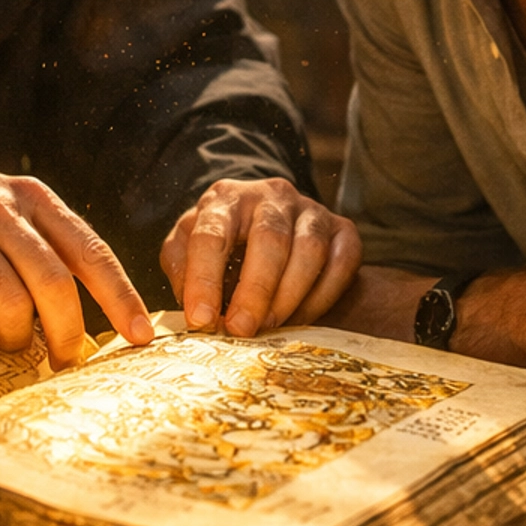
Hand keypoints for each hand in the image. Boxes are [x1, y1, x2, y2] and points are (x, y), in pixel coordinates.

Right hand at [0, 155, 152, 368]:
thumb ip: (47, 247)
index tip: (140, 334)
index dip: (120, 296)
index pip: (90, 251)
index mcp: (34, 199)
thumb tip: (89, 315)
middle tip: (64, 360)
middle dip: (67, 333)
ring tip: (8, 340)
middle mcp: (2, 210)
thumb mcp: (9, 210)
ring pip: (11, 303)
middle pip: (54, 284)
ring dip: (15, 337)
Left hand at [160, 177, 361, 338]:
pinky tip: (300, 318)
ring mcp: (311, 210)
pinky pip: (342, 263)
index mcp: (225, 199)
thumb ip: (182, 269)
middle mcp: (271, 196)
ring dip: (288, 296)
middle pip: (269, 238)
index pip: (211, 234)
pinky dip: (322, 297)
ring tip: (269, 326)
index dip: (204, 279)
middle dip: (255, 290)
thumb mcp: (188, 246)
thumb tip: (195, 308)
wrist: (268, 224)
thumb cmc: (223, 242)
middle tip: (241, 329)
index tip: (201, 319)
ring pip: (309, 250)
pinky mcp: (343, 229)